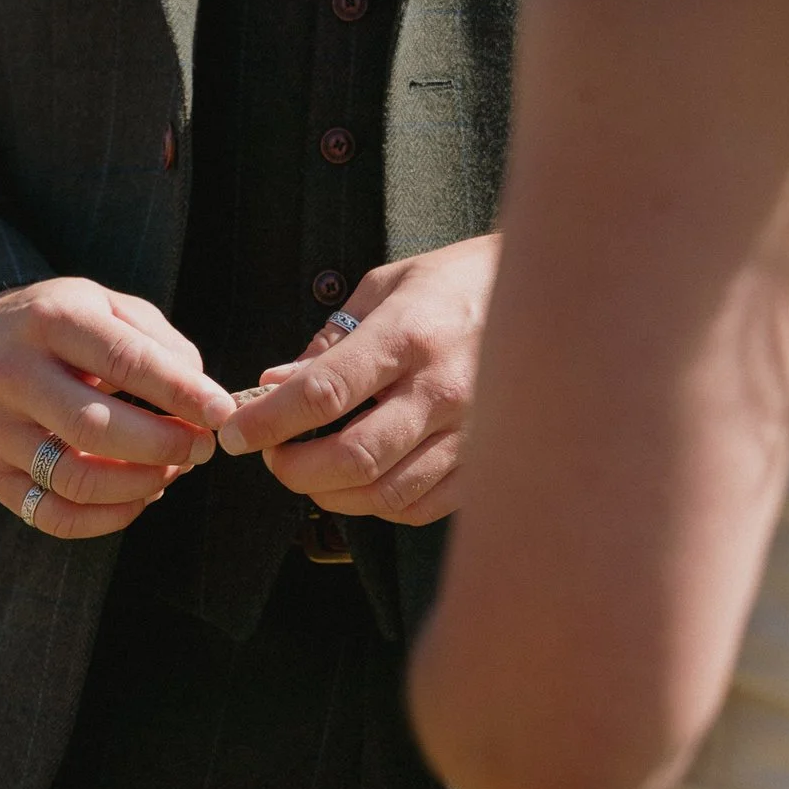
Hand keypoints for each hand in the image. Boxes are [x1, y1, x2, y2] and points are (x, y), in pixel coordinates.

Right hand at [0, 277, 237, 538]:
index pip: (123, 361)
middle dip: (164, 444)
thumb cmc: (57, 326)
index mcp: (50, 321)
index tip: (222, 411)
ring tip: (174, 470)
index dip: (180, 392)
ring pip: (75, 479)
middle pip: (95, 426)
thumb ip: (157, 341)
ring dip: (140, 484)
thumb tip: (198, 393)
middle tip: (203, 447)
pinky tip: (141, 496)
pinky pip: (53, 516)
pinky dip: (108, 518)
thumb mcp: (104, 305)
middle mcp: (16, 375)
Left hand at [217, 234, 498, 525]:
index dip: (269, 421)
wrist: (553, 293)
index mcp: (407, 337)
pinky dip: (378, 504)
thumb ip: (328, 341)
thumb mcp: (386, 287)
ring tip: (311, 472)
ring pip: (387, 493)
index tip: (236, 431)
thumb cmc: (456, 283)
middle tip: (272, 456)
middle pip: (353, 458)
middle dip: (294, 469)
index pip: (323, 393)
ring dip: (332, 494)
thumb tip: (275, 385)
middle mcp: (442, 390)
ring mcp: (471, 432)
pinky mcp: (487, 460)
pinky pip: (423, 505)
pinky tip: (362, 482)